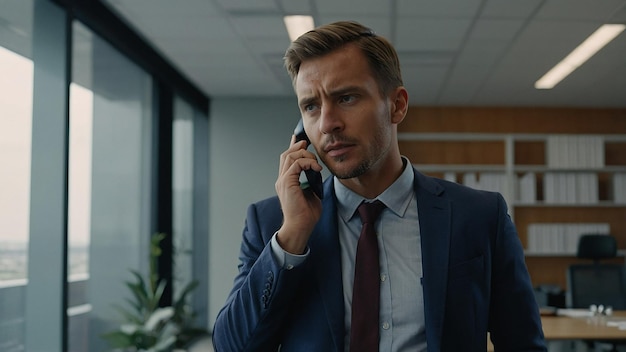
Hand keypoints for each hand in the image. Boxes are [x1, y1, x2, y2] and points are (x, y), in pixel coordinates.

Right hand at [275, 136, 322, 253]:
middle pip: (286, 154)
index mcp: (286, 182)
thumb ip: (312, 182)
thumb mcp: (312, 193)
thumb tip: (317, 173)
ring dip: (305, 155)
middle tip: (309, 145)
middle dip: (298, 147)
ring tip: (315, 163)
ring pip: (290, 156)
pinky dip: (307, 163)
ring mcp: (283, 181)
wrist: (301, 227)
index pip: (286, 160)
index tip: (301, 141)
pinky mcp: (287, 183)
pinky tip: (316, 169)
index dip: (293, 148)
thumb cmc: (306, 215)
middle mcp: (282, 179)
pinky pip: (296, 164)